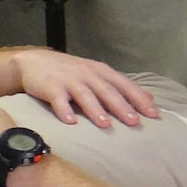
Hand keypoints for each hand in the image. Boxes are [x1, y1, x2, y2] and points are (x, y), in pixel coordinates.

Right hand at [12, 50, 157, 127]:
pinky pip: (58, 100)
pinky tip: (69, 122)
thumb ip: (121, 86)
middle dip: (121, 106)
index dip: (139, 99)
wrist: (34, 62)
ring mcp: (68, 79)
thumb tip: (150, 97)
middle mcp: (87, 74)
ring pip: (85, 95)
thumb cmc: (69, 72)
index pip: (124, 85)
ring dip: (95, 109)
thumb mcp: (97, 74)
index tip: (153, 114)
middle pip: (107, 91)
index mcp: (101, 71)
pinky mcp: (50, 86)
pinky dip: (64, 110)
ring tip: (104, 124)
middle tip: (133, 122)